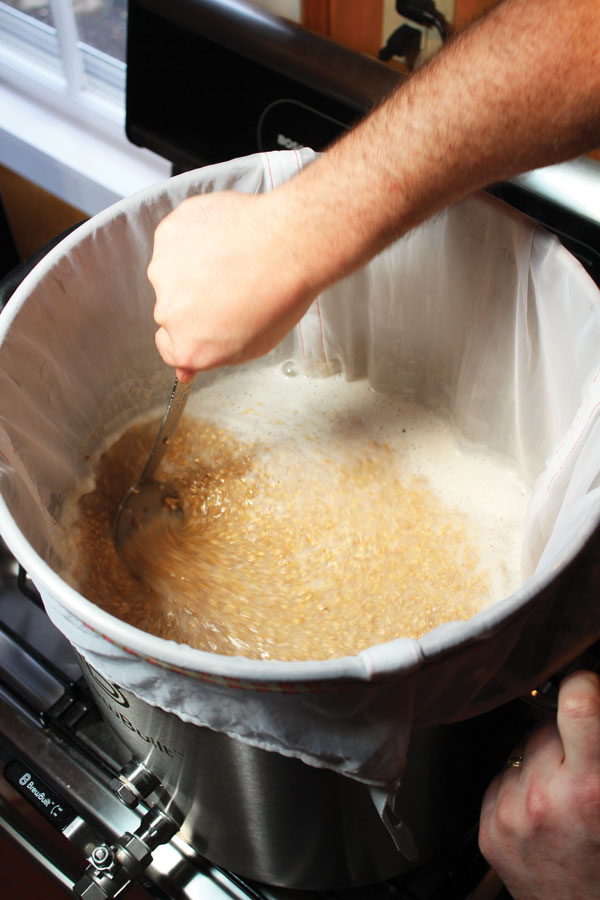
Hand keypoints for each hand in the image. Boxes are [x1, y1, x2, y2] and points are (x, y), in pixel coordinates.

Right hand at [148, 190, 317, 380]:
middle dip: (194, 300)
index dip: (191, 334)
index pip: (169, 348)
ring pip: (172, 274)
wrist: (289, 240)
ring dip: (193, 268)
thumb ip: (213, 356)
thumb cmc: (281, 293)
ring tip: (231, 261)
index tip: (204, 323)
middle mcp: (169, 313)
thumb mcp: (254, 345)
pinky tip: (224, 238)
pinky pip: (176, 241)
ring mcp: (164, 272)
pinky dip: (195, 239)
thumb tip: (186, 368)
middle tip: (231, 287)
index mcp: (189, 348)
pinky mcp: (167, 237)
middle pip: (171, 310)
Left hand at [479, 670, 599, 899]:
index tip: (585, 682)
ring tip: (562, 797)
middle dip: (563, 737)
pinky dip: (519, 786)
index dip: (583, 684)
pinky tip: (541, 812)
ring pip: (520, 750)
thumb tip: (592, 703)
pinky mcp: (489, 830)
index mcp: (590, 790)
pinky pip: (501, 779)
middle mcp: (545, 799)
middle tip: (579, 765)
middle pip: (544, 726)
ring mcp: (511, 814)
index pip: (576, 705)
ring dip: (539, 762)